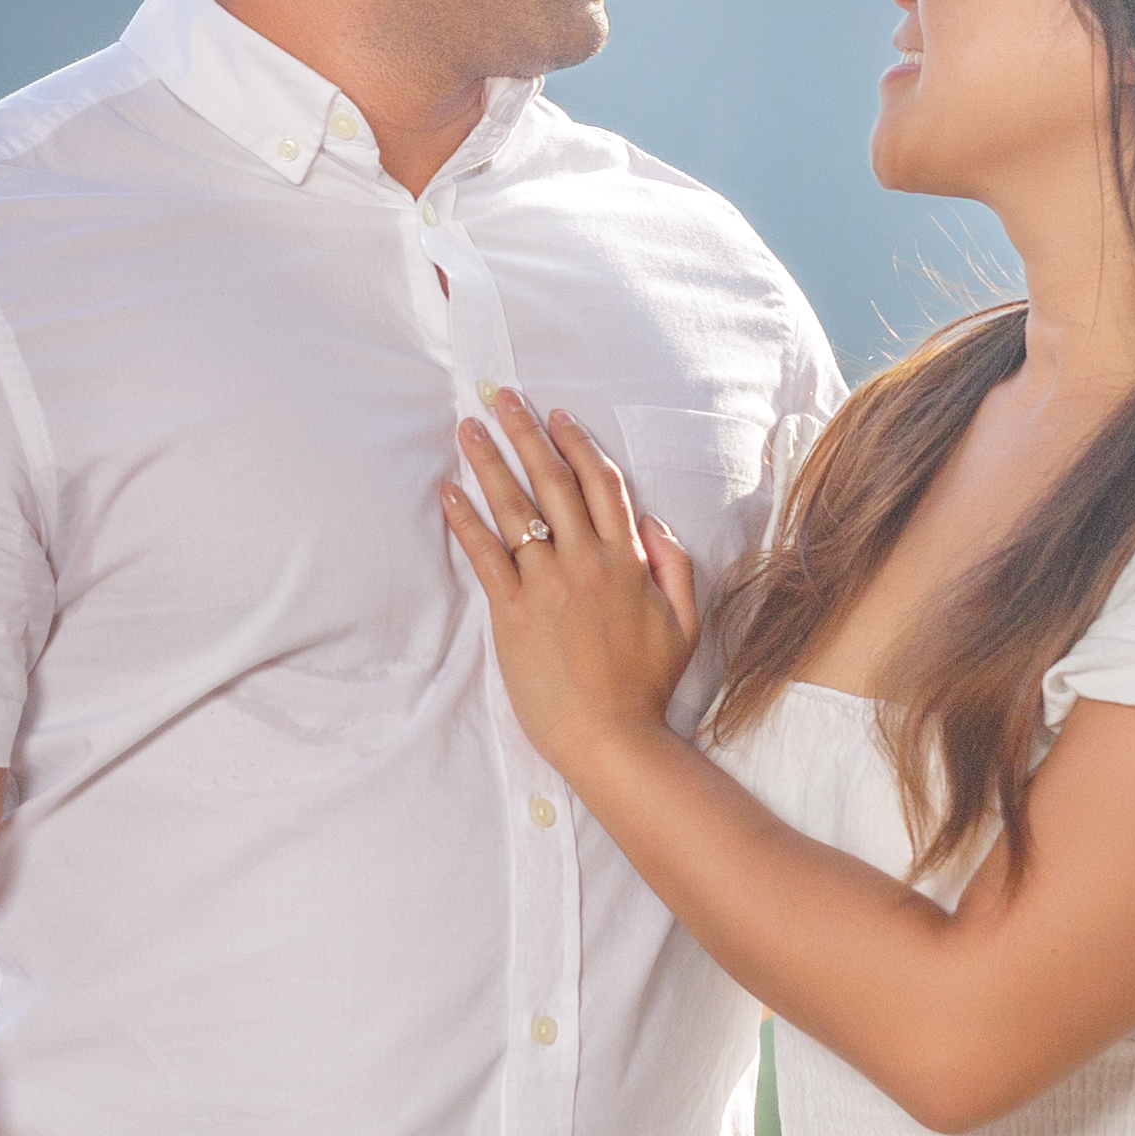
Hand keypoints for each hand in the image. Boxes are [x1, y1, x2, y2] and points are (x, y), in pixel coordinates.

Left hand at [444, 389, 700, 775]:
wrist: (611, 737)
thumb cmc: (646, 685)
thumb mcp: (685, 621)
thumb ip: (674, 563)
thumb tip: (652, 520)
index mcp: (628, 560)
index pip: (601, 485)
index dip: (577, 445)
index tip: (558, 417)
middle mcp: (586, 561)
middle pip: (552, 482)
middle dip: (526, 434)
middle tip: (503, 398)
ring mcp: (546, 584)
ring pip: (515, 508)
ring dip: (489, 462)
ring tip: (468, 428)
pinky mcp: (511, 612)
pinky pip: (485, 554)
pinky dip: (465, 519)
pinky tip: (448, 490)